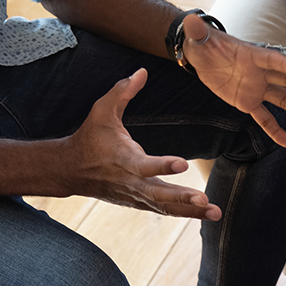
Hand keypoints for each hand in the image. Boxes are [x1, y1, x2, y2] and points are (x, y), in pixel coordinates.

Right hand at [65, 69, 220, 219]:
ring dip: (190, 211)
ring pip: (165, 207)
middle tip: (203, 200)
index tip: (183, 164)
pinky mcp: (139, 202)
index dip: (163, 165)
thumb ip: (122, 91)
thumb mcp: (101, 110)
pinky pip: (163, 210)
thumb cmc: (90, 137)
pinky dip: (184, 213)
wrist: (71, 170)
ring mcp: (135, 195)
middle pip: (158, 194)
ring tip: (215, 212)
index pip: (144, 165)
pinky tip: (205, 214)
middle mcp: (131, 182)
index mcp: (123, 160)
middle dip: (182, 198)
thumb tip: (142, 71)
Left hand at [182, 15, 285, 148]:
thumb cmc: (203, 43)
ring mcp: (257, 88)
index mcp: (252, 55)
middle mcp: (260, 72)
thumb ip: (197, 31)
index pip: (272, 60)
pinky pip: (265, 118)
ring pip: (283, 101)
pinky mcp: (249, 102)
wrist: (202, 56)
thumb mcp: (197, 37)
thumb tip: (191, 21)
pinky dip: (276, 131)